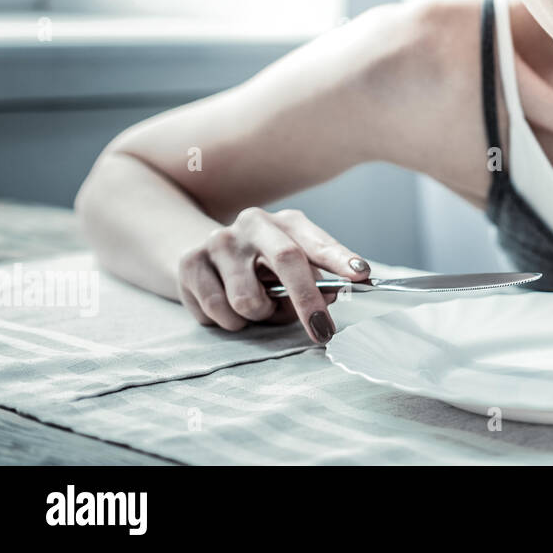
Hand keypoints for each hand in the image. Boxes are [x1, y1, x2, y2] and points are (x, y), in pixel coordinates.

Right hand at [176, 207, 370, 343]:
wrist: (200, 252)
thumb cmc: (262, 266)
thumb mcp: (293, 268)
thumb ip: (315, 280)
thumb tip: (332, 296)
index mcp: (288, 222)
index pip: (319, 242)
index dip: (341, 259)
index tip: (362, 275)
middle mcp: (255, 223)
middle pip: (287, 260)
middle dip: (307, 300)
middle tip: (322, 330)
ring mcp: (220, 240)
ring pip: (248, 299)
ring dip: (258, 316)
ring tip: (256, 305)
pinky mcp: (190, 262)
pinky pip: (217, 310)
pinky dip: (229, 321)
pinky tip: (227, 305)